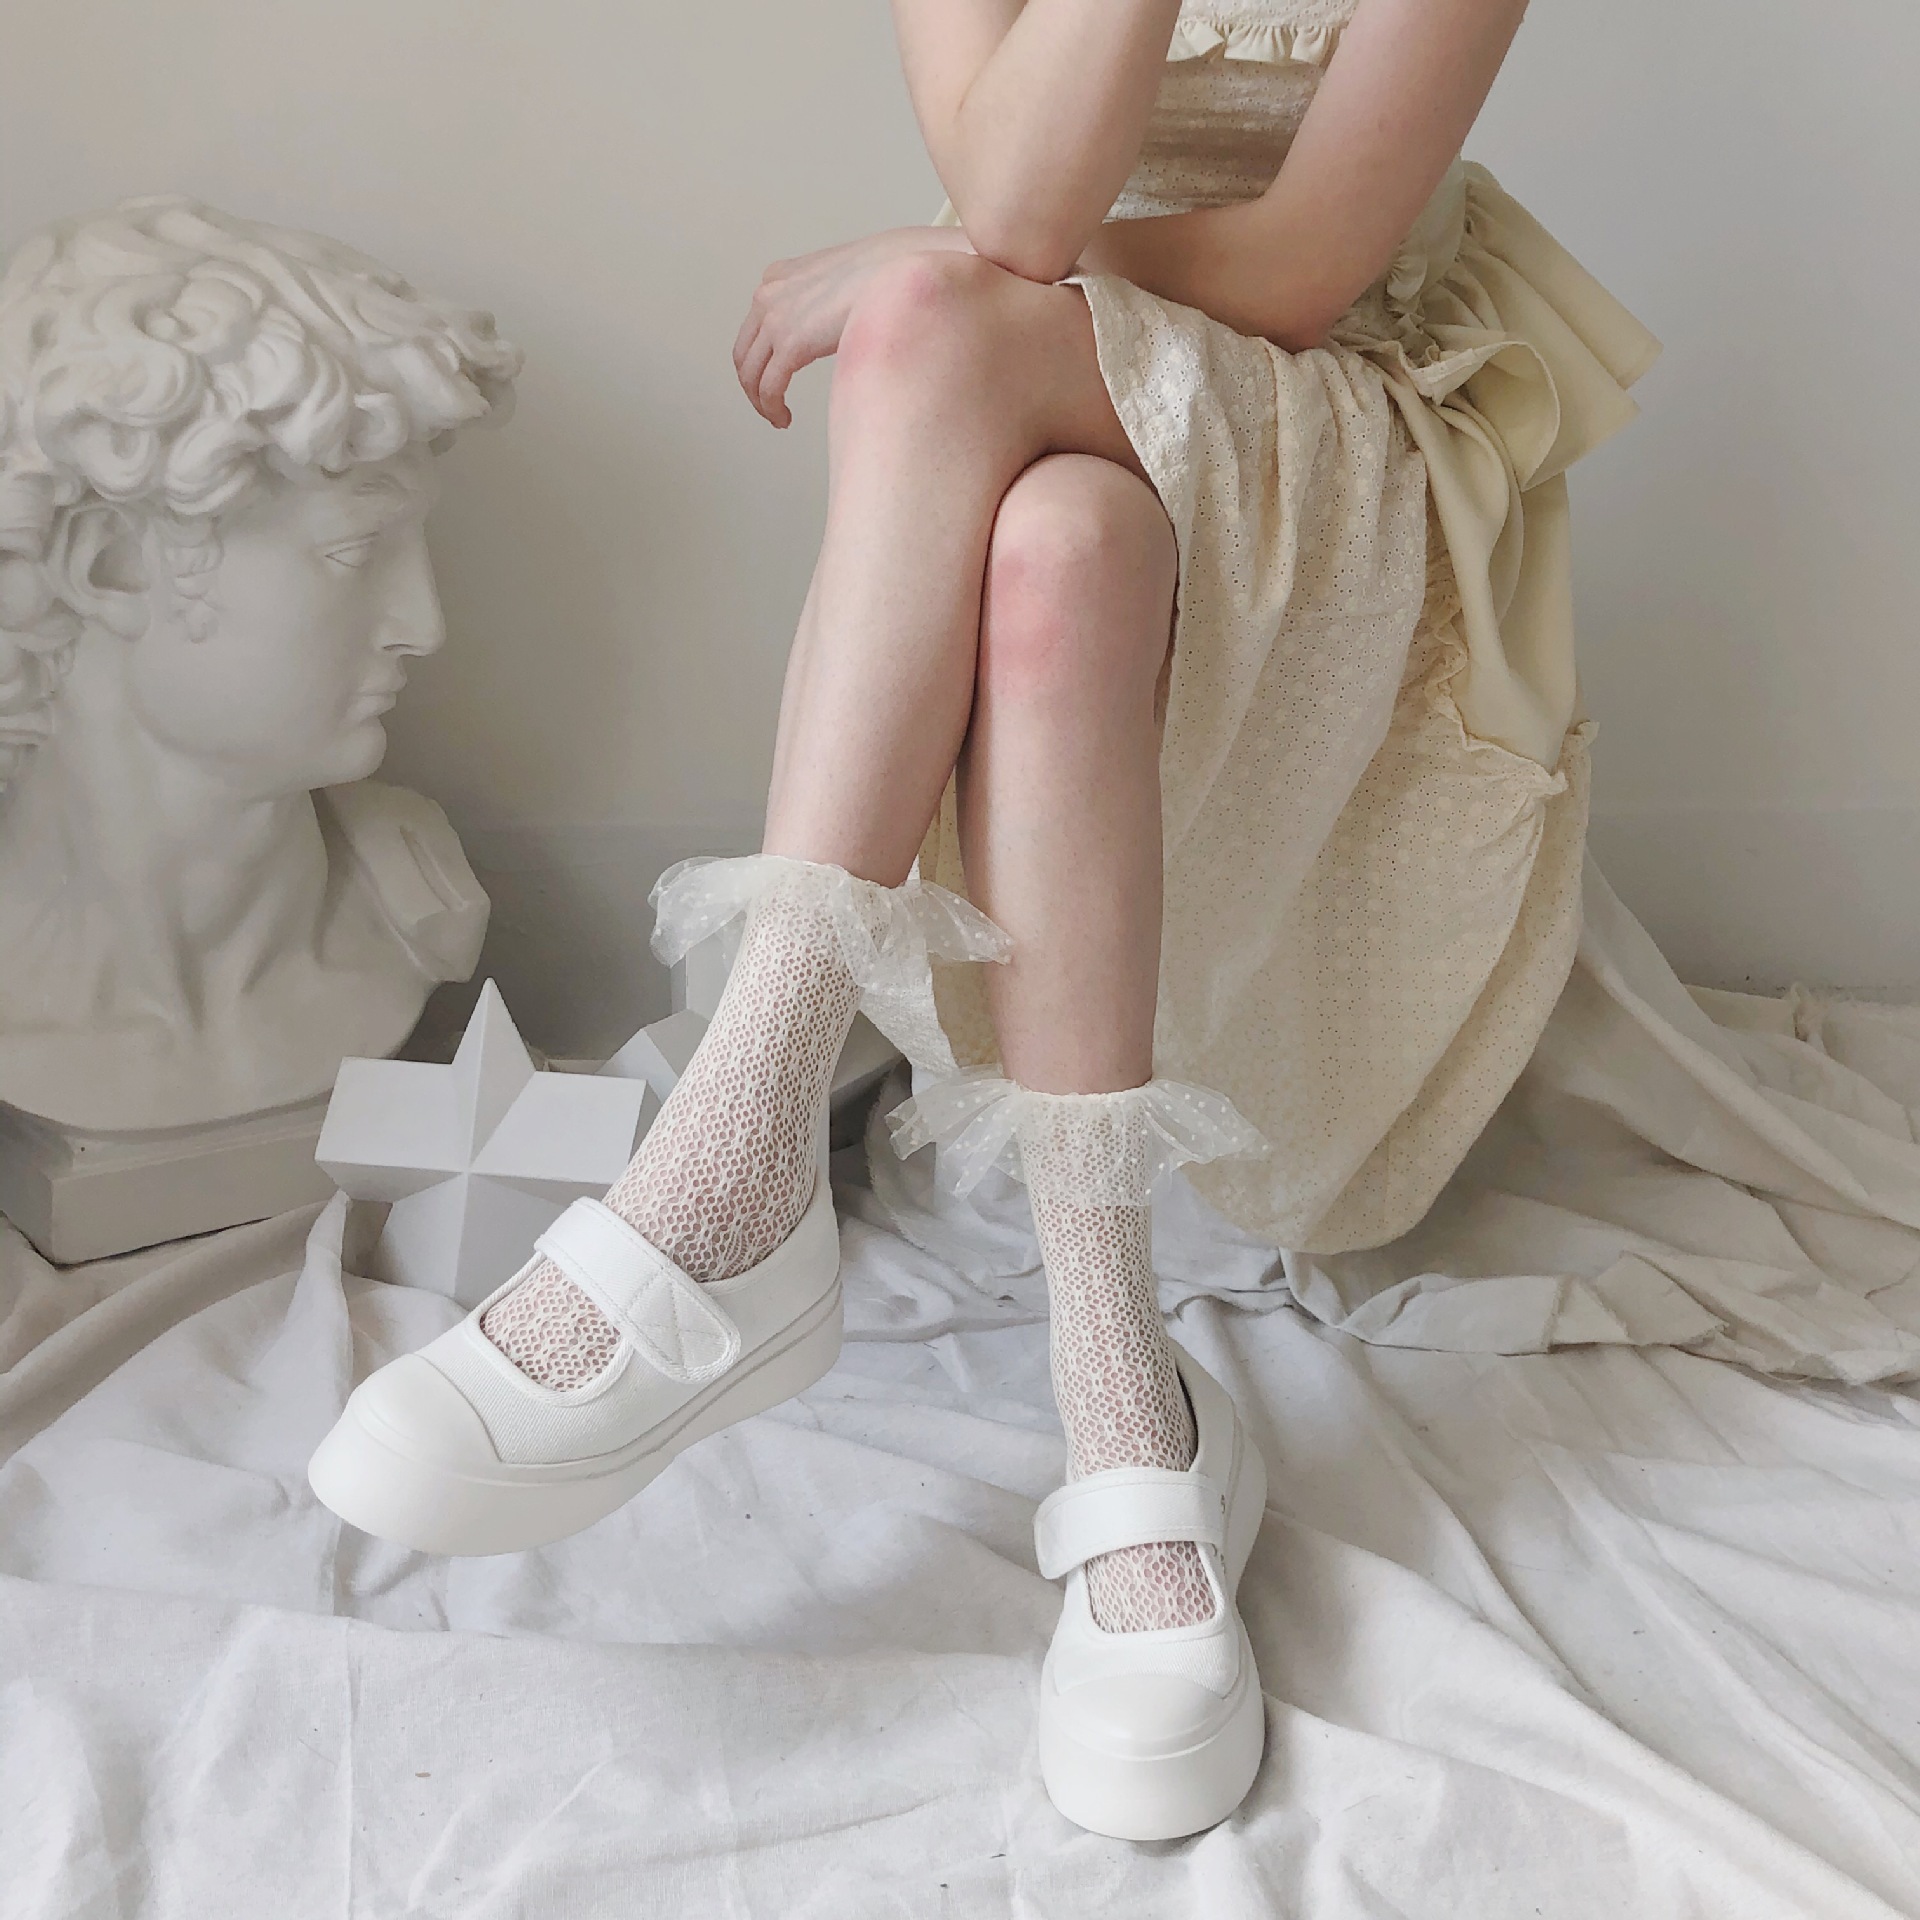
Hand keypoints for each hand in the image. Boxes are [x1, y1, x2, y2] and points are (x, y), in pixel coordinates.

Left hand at [732, 226, 971, 427]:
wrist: (900, 269)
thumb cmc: (886, 275)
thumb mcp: (839, 283)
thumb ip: (824, 304)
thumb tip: (832, 331)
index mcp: (779, 278)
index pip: (754, 328)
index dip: (759, 361)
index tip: (774, 380)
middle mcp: (770, 295)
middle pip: (744, 353)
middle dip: (753, 386)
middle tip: (770, 407)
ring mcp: (777, 318)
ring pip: (750, 374)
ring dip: (761, 403)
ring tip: (778, 419)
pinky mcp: (791, 343)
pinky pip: (769, 388)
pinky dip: (771, 409)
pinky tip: (784, 419)